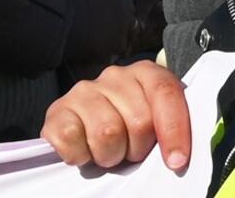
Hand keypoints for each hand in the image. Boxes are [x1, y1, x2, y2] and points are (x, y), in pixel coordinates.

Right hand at [42, 60, 190, 170]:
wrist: (84, 126)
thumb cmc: (128, 126)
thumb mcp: (154, 121)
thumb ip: (167, 125)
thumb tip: (177, 156)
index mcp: (146, 72)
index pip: (166, 94)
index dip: (174, 130)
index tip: (177, 161)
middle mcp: (115, 75)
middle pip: (139, 121)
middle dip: (138, 148)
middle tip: (130, 151)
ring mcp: (84, 90)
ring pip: (107, 133)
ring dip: (110, 155)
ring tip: (109, 151)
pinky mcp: (57, 110)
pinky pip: (71, 139)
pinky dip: (80, 156)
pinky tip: (84, 150)